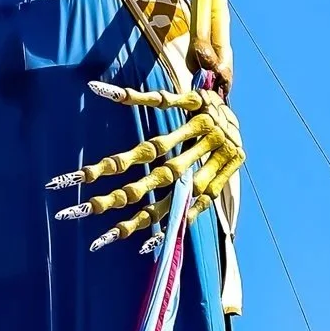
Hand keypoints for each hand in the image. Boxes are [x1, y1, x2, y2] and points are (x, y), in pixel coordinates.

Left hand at [50, 76, 243, 251]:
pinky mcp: (226, 179)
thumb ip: (139, 96)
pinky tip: (152, 241)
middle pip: (160, 177)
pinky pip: (202, 204)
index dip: (116, 163)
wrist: (245, 113)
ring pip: (178, 196)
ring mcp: (217, 165)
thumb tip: (97, 89)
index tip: (83, 177)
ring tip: (110, 235)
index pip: (147, 150)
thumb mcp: (178, 96)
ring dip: (144, 218)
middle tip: (84, 210)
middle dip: (121, 195)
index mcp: (193, 122)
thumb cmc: (202, 102)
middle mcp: (205, 147)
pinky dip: (180, 220)